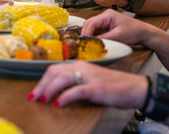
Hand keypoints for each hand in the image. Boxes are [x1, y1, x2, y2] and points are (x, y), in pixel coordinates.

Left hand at [28, 60, 146, 108]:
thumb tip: (59, 93)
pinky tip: (59, 104)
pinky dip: (65, 97)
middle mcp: (83, 67)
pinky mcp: (95, 88)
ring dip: (49, 90)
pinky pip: (76, 91)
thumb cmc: (114, 86)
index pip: (55, 69)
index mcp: (81, 64)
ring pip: (62, 79)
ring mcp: (89, 77)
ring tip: (42, 100)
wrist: (135, 88)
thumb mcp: (92, 81)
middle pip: (54, 72)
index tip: (36, 91)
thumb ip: (76, 83)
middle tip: (33, 97)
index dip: (43, 80)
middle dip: (41, 85)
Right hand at [81, 9, 156, 46]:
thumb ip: (104, 38)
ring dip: (90, 36)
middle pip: (89, 24)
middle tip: (85, 44)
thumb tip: (92, 42)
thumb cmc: (134, 31)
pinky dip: (94, 38)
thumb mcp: (118, 36)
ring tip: (89, 45)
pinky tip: (95, 44)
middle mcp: (105, 16)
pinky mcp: (107, 27)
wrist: (143, 33)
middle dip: (86, 34)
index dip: (86, 33)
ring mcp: (106, 22)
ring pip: (92, 28)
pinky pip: (97, 32)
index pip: (91, 23)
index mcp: (107, 14)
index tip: (84, 42)